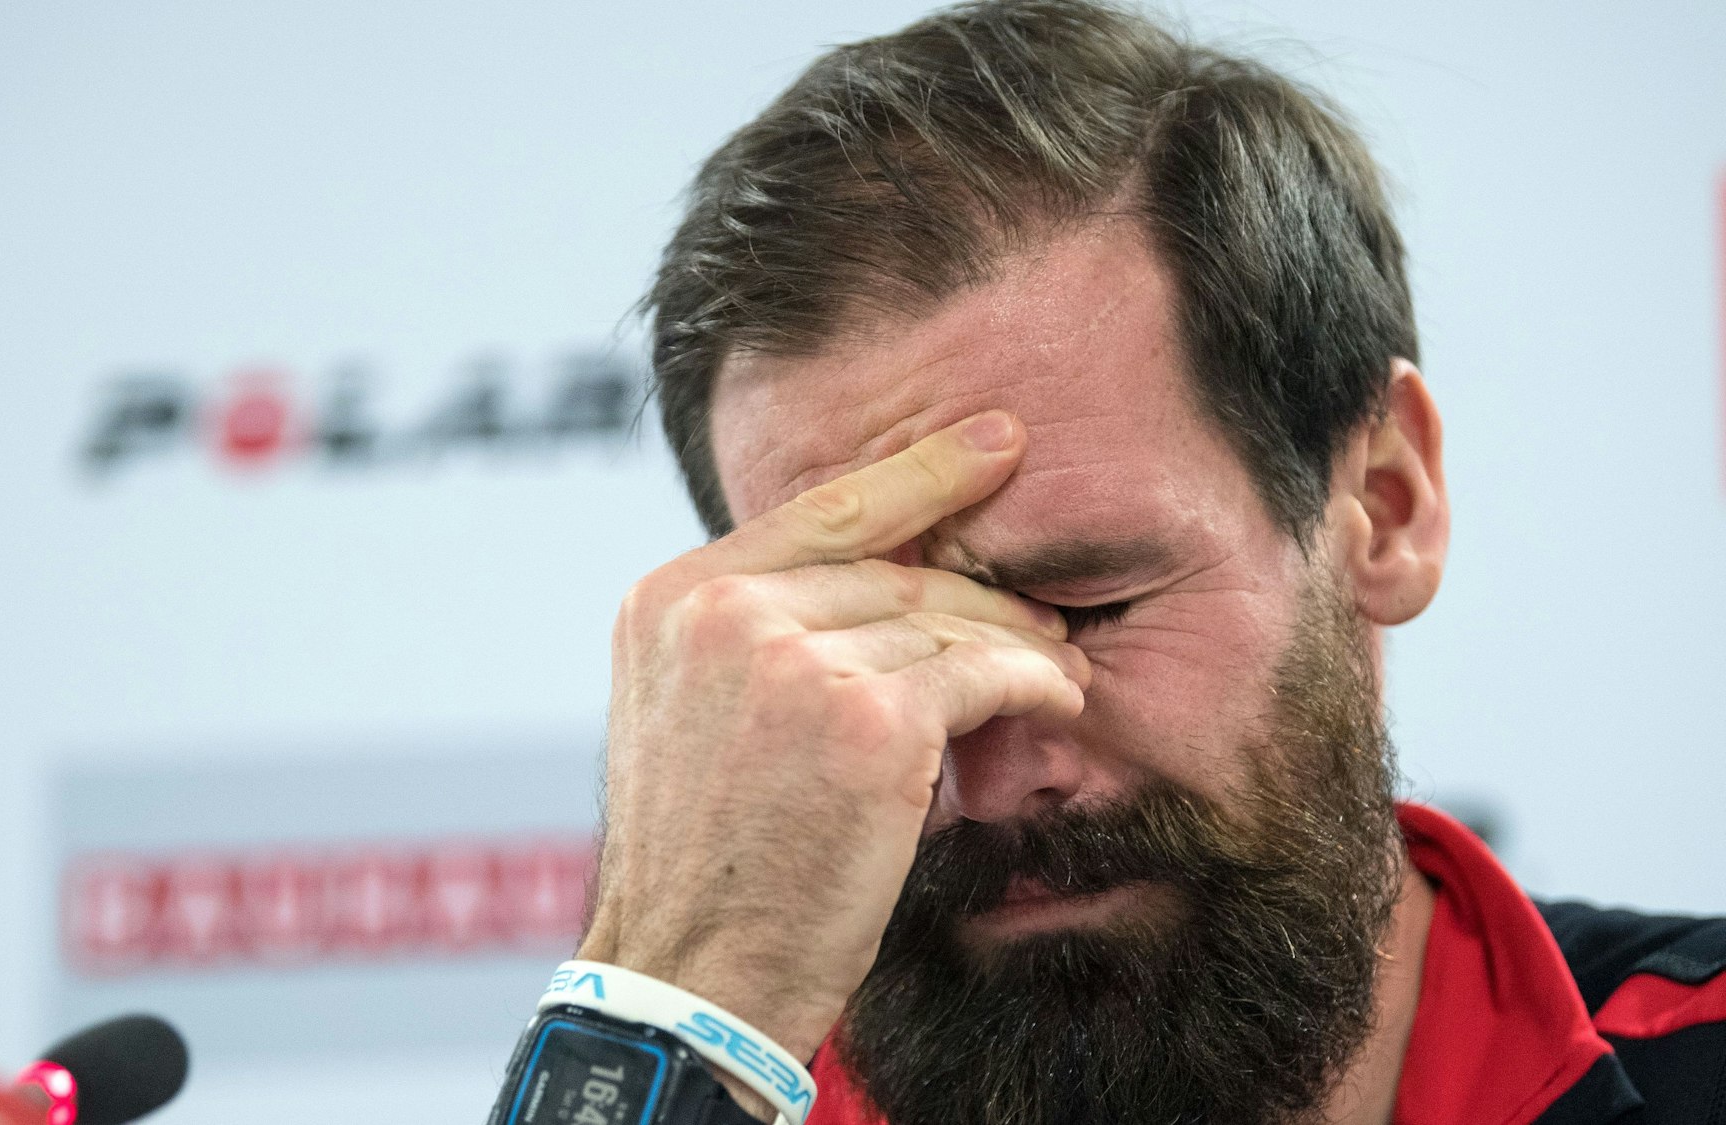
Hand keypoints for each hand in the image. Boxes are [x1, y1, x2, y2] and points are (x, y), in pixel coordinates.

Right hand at [580, 410, 1089, 1096]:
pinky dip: (1031, 682)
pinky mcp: (866, 724)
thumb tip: (871, 588)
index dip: (919, 475)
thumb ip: (751, 636)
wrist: (689, 970)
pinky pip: (979, 674)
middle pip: (888, 571)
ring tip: (1055, 663)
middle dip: (975, 593)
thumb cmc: (702, 860)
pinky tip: (1059, 695)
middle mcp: (724, 615)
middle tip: (1040, 609)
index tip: (994, 443)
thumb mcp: (686, 713)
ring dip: (1011, 642)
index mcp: (672, 600)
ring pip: (940, 622)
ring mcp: (791, 663)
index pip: (820, 512)